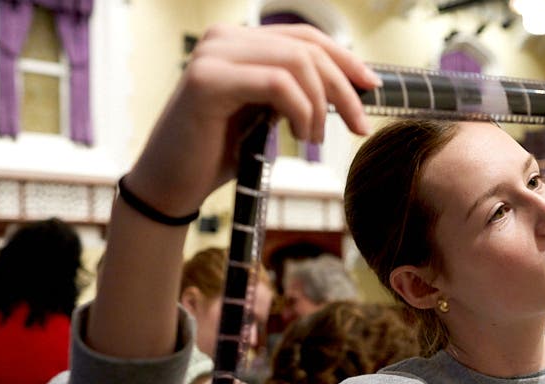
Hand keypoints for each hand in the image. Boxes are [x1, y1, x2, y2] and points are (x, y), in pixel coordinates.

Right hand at [123, 24, 378, 218]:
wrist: (172, 185)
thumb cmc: (218, 153)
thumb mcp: (266, 114)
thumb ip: (294, 91)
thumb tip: (347, 84)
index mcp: (238, 40)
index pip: (305, 37)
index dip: (345, 59)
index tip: (372, 87)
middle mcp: (223, 38)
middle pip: (307, 48)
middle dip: (343, 88)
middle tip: (359, 126)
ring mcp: (212, 55)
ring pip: (296, 62)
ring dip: (320, 104)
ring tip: (314, 138)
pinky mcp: (207, 80)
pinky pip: (277, 84)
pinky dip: (301, 110)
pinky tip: (300, 135)